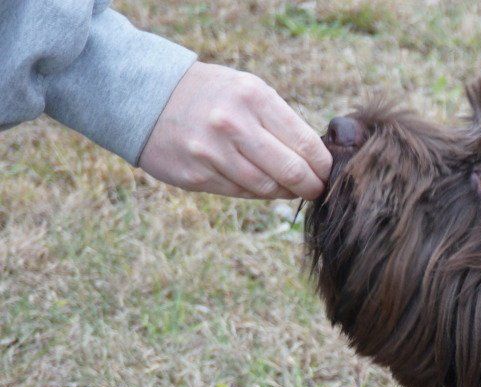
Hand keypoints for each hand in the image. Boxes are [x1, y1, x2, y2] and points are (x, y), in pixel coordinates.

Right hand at [137, 63, 331, 199]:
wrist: (144, 97)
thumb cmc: (211, 95)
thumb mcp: (248, 91)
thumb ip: (283, 122)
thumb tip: (322, 161)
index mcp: (254, 97)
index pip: (307, 145)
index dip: (324, 167)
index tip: (327, 173)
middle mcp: (233, 124)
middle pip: (293, 173)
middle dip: (311, 186)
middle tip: (315, 189)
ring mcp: (212, 152)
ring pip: (268, 189)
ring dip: (284, 192)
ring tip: (285, 185)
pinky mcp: (197, 175)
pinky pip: (241, 193)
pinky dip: (255, 191)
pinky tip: (254, 180)